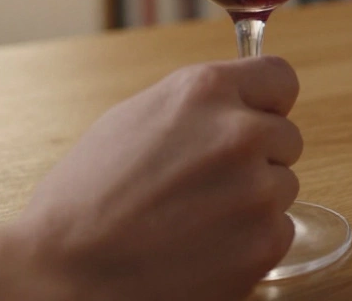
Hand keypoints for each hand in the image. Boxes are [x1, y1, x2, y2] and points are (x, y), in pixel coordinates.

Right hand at [15, 55, 303, 300]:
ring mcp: (256, 190)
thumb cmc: (84, 198)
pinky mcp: (264, 243)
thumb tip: (236, 102)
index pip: (280, 77)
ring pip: (283, 185)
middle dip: (257, 156)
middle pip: (286, 136)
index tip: (255, 117)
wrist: (65, 273)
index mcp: (205, 90)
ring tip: (196, 218)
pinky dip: (251, 241)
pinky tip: (205, 247)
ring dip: (254, 200)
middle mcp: (239, 133)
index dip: (266, 102)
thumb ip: (196, 105)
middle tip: (207, 182)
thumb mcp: (134, 118)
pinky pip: (279, 230)